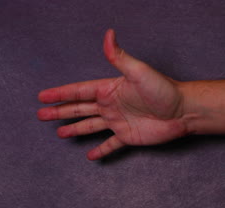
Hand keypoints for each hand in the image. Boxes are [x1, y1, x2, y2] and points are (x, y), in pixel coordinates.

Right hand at [37, 29, 188, 159]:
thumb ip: (119, 57)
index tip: (43, 96)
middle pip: (80, 108)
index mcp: (109, 90)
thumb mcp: (138, 72)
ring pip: (90, 126)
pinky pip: (110, 144)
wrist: (182, 111)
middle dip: (60, 111)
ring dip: (75, 129)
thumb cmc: (162, 90)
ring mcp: (118, 122)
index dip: (60, 93)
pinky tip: (90, 155)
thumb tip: (108, 34)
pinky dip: (101, 150)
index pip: (79, 91)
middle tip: (41, 115)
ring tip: (59, 133)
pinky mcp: (128, 137)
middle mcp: (110, 105)